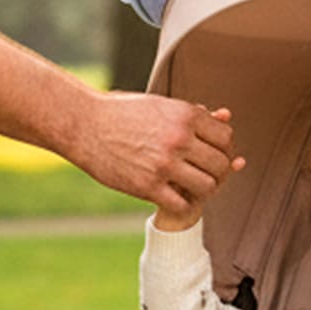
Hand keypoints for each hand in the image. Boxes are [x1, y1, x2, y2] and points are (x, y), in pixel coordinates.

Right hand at [68, 97, 243, 215]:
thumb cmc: (122, 112)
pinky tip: (173, 196)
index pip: (226, 138)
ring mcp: (164, 164)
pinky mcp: (148, 186)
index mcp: (185, 115)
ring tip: (191, 186)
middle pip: (220, 164)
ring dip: (203, 190)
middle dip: (217, 171)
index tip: (211, 153)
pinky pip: (182, 204)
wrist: (84, 125)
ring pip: (207, 187)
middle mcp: (179, 139)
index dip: (222, 148)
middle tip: (204, 173)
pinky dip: (182, 203)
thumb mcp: (161, 105)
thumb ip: (194, 113)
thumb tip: (226, 117)